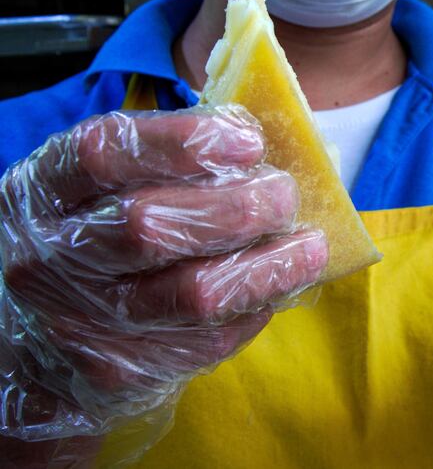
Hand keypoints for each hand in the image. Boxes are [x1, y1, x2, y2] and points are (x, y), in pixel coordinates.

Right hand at [0, 106, 327, 463]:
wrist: (42, 344)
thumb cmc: (95, 240)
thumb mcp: (102, 190)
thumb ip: (164, 163)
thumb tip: (257, 146)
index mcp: (44, 191)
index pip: (106, 154)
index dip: (183, 143)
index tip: (249, 142)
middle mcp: (48, 257)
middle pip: (152, 227)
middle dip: (238, 208)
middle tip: (285, 195)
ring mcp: (81, 321)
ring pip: (195, 293)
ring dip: (268, 266)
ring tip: (311, 246)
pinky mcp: (121, 370)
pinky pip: (208, 338)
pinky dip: (255, 307)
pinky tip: (274, 287)